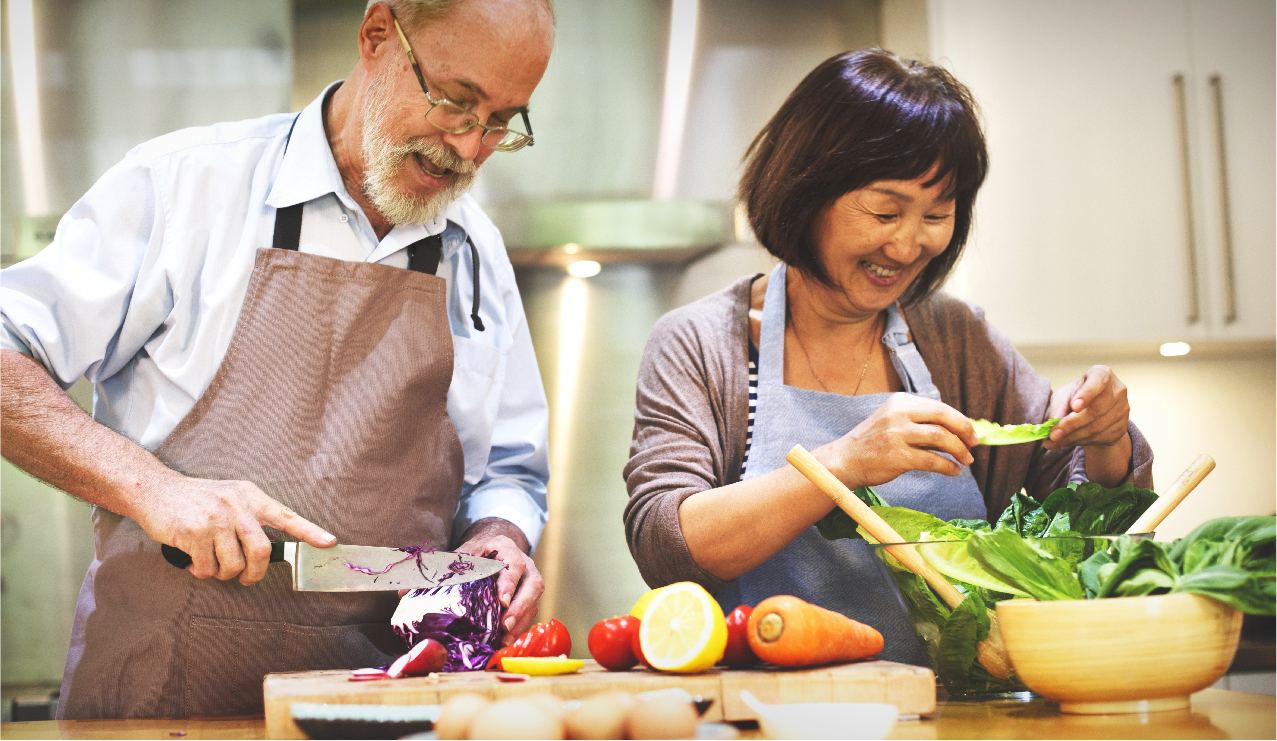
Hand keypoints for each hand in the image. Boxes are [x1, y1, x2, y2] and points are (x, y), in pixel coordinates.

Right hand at [132, 474, 335, 585]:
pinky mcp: (193, 532)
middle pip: (262, 551)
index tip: (329, 542)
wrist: (154, 489)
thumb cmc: (196, 498)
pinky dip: (202, 572)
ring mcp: (215, 518)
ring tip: (211, 563)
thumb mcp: (230, 495)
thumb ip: (250, 517)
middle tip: (246, 579)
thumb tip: (268, 550)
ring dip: (223, 573)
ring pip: (234, 564)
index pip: (286, 515)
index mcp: (250, 496)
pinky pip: (208, 568)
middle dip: (255, 574)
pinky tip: (194, 560)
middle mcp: (236, 505)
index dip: (309, 531)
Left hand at [455, 518, 542, 643]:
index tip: (502, 600)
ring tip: (504, 640)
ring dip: (520, 622)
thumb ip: (451, 568)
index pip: (514, 563)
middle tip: (504, 625)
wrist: (489, 551)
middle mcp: (525, 565)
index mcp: (506, 548)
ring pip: (534, 602)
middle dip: (520, 607)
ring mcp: (529, 582)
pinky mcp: (529, 599)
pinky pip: (529, 614)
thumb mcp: (462, 555)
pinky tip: (504, 641)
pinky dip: (518, 629)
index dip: (510, 582)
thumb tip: (422, 589)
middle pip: (533, 585)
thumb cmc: (473, 555)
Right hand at [817, 393, 976, 488]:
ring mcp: (896, 434)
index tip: (971, 433)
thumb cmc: (872, 444)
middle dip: (964, 430)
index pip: (938, 407)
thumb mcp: (893, 423)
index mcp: (900, 402)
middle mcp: (898, 414)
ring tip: (966, 460)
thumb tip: (957, 431)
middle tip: (974, 444)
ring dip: (959, 450)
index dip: (960, 420)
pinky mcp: (896, 456)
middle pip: (943, 417)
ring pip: (940, 438)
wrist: (844, 461)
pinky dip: (947, 466)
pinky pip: (932, 460)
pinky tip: (953, 471)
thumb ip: (920, 423)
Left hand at [1045, 365, 1131, 486]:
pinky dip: (1080, 442)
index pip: (1098, 381)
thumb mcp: (1064, 396)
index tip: (1074, 407)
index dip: (1087, 394)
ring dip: (1072, 437)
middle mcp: (1117, 390)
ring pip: (1096, 428)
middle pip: (1095, 410)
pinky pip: (1100, 438)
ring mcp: (1123, 410)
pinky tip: (1067, 441)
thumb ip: (1060, 406)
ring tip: (1054, 441)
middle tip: (1053, 435)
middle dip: (1071, 424)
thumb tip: (1056, 420)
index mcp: (1102, 374)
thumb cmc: (1075, 396)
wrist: (1092, 410)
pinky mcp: (1122, 428)